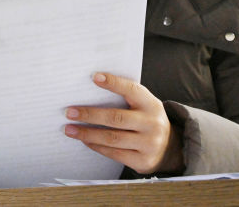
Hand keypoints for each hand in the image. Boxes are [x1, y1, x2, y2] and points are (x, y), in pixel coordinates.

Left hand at [64, 72, 184, 174]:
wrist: (169, 148)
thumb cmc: (146, 120)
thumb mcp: (144, 105)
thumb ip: (125, 98)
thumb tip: (91, 88)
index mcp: (151, 104)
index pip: (132, 90)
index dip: (114, 83)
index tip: (94, 77)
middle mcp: (152, 123)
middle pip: (116, 118)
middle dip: (89, 114)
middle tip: (69, 112)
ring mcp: (148, 144)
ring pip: (112, 138)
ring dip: (87, 133)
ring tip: (70, 129)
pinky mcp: (142, 161)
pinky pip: (114, 153)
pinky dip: (96, 146)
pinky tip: (85, 140)